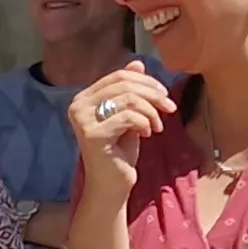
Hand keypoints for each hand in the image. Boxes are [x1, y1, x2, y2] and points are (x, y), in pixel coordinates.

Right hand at [63, 64, 174, 204]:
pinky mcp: (93, 134)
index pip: (118, 76)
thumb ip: (129, 91)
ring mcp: (83, 120)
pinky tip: (147, 135)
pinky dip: (145, 123)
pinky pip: (129, 117)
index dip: (146, 81)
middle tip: (169, 108)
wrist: (111, 185)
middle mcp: (78, 106)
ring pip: (128, 98)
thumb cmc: (119, 151)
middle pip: (124, 84)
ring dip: (151, 111)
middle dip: (153, 94)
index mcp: (84, 98)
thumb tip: (138, 63)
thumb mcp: (128, 115)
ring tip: (157, 126)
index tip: (165, 95)